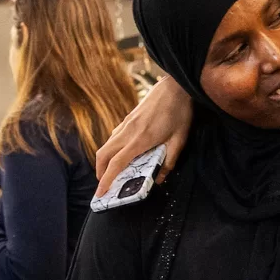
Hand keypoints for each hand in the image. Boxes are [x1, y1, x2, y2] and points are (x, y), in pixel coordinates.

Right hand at [94, 77, 191, 193]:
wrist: (175, 85)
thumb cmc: (180, 112)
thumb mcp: (179, 141)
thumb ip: (168, 162)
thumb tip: (159, 180)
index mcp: (140, 139)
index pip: (117, 163)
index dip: (107, 180)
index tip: (100, 193)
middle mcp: (128, 131)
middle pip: (103, 154)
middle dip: (100, 172)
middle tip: (104, 185)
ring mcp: (126, 123)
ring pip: (106, 144)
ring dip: (104, 160)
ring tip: (110, 173)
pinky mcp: (128, 118)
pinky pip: (114, 136)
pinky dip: (111, 149)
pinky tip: (120, 154)